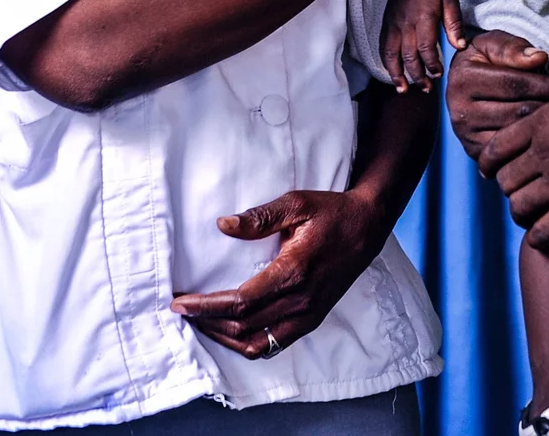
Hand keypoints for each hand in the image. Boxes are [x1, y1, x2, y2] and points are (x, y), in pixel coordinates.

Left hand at [170, 188, 387, 358]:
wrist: (368, 227)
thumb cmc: (332, 213)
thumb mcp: (296, 204)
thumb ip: (259, 217)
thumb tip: (223, 225)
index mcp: (294, 272)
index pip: (240, 302)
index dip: (206, 307)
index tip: (180, 302)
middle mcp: (301, 301)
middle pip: (243, 326)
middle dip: (206, 322)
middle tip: (181, 310)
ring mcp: (308, 315)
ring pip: (256, 344)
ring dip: (224, 337)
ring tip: (201, 321)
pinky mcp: (311, 320)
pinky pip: (274, 345)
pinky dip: (247, 344)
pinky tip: (230, 330)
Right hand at [381, 0, 465, 91]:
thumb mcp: (451, 1)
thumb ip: (455, 24)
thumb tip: (460, 46)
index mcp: (423, 17)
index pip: (425, 47)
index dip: (431, 64)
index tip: (438, 74)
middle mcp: (405, 22)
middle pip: (408, 55)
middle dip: (416, 75)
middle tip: (426, 88)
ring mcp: (393, 23)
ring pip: (391, 54)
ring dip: (396, 74)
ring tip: (403, 89)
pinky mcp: (386, 23)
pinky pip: (383, 46)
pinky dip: (387, 62)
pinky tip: (393, 72)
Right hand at [444, 30, 548, 162]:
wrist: (466, 85)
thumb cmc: (485, 60)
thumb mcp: (493, 42)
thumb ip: (513, 46)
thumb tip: (539, 58)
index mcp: (462, 79)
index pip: (514, 84)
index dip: (544, 82)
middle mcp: (459, 110)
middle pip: (518, 111)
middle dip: (547, 104)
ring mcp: (467, 136)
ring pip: (518, 134)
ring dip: (542, 124)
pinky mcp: (476, 153)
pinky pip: (512, 152)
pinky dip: (530, 142)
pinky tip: (541, 130)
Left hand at [480, 57, 548, 251]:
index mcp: (542, 124)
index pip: (496, 146)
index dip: (487, 160)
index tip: (488, 168)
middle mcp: (544, 155)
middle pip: (505, 179)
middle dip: (508, 184)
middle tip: (519, 187)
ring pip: (519, 206)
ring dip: (522, 209)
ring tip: (530, 210)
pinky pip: (542, 231)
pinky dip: (539, 235)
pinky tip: (546, 231)